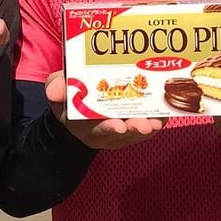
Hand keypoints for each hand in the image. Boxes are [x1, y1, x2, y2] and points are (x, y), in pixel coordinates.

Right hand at [44, 71, 164, 149]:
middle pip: (122, 133)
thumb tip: (54, 91)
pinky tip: (166, 112)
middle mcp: (105, 132)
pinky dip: (157, 119)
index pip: (96, 129)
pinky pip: (148, 126)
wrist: (79, 105)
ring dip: (149, 125)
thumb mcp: (57, 90)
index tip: (118, 125)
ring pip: (137, 131)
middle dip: (134, 128)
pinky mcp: (134, 126)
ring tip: (159, 121)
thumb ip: (56, 87)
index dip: (108, 128)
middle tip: (145, 125)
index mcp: (84, 125)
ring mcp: (121, 131)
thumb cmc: (69, 96)